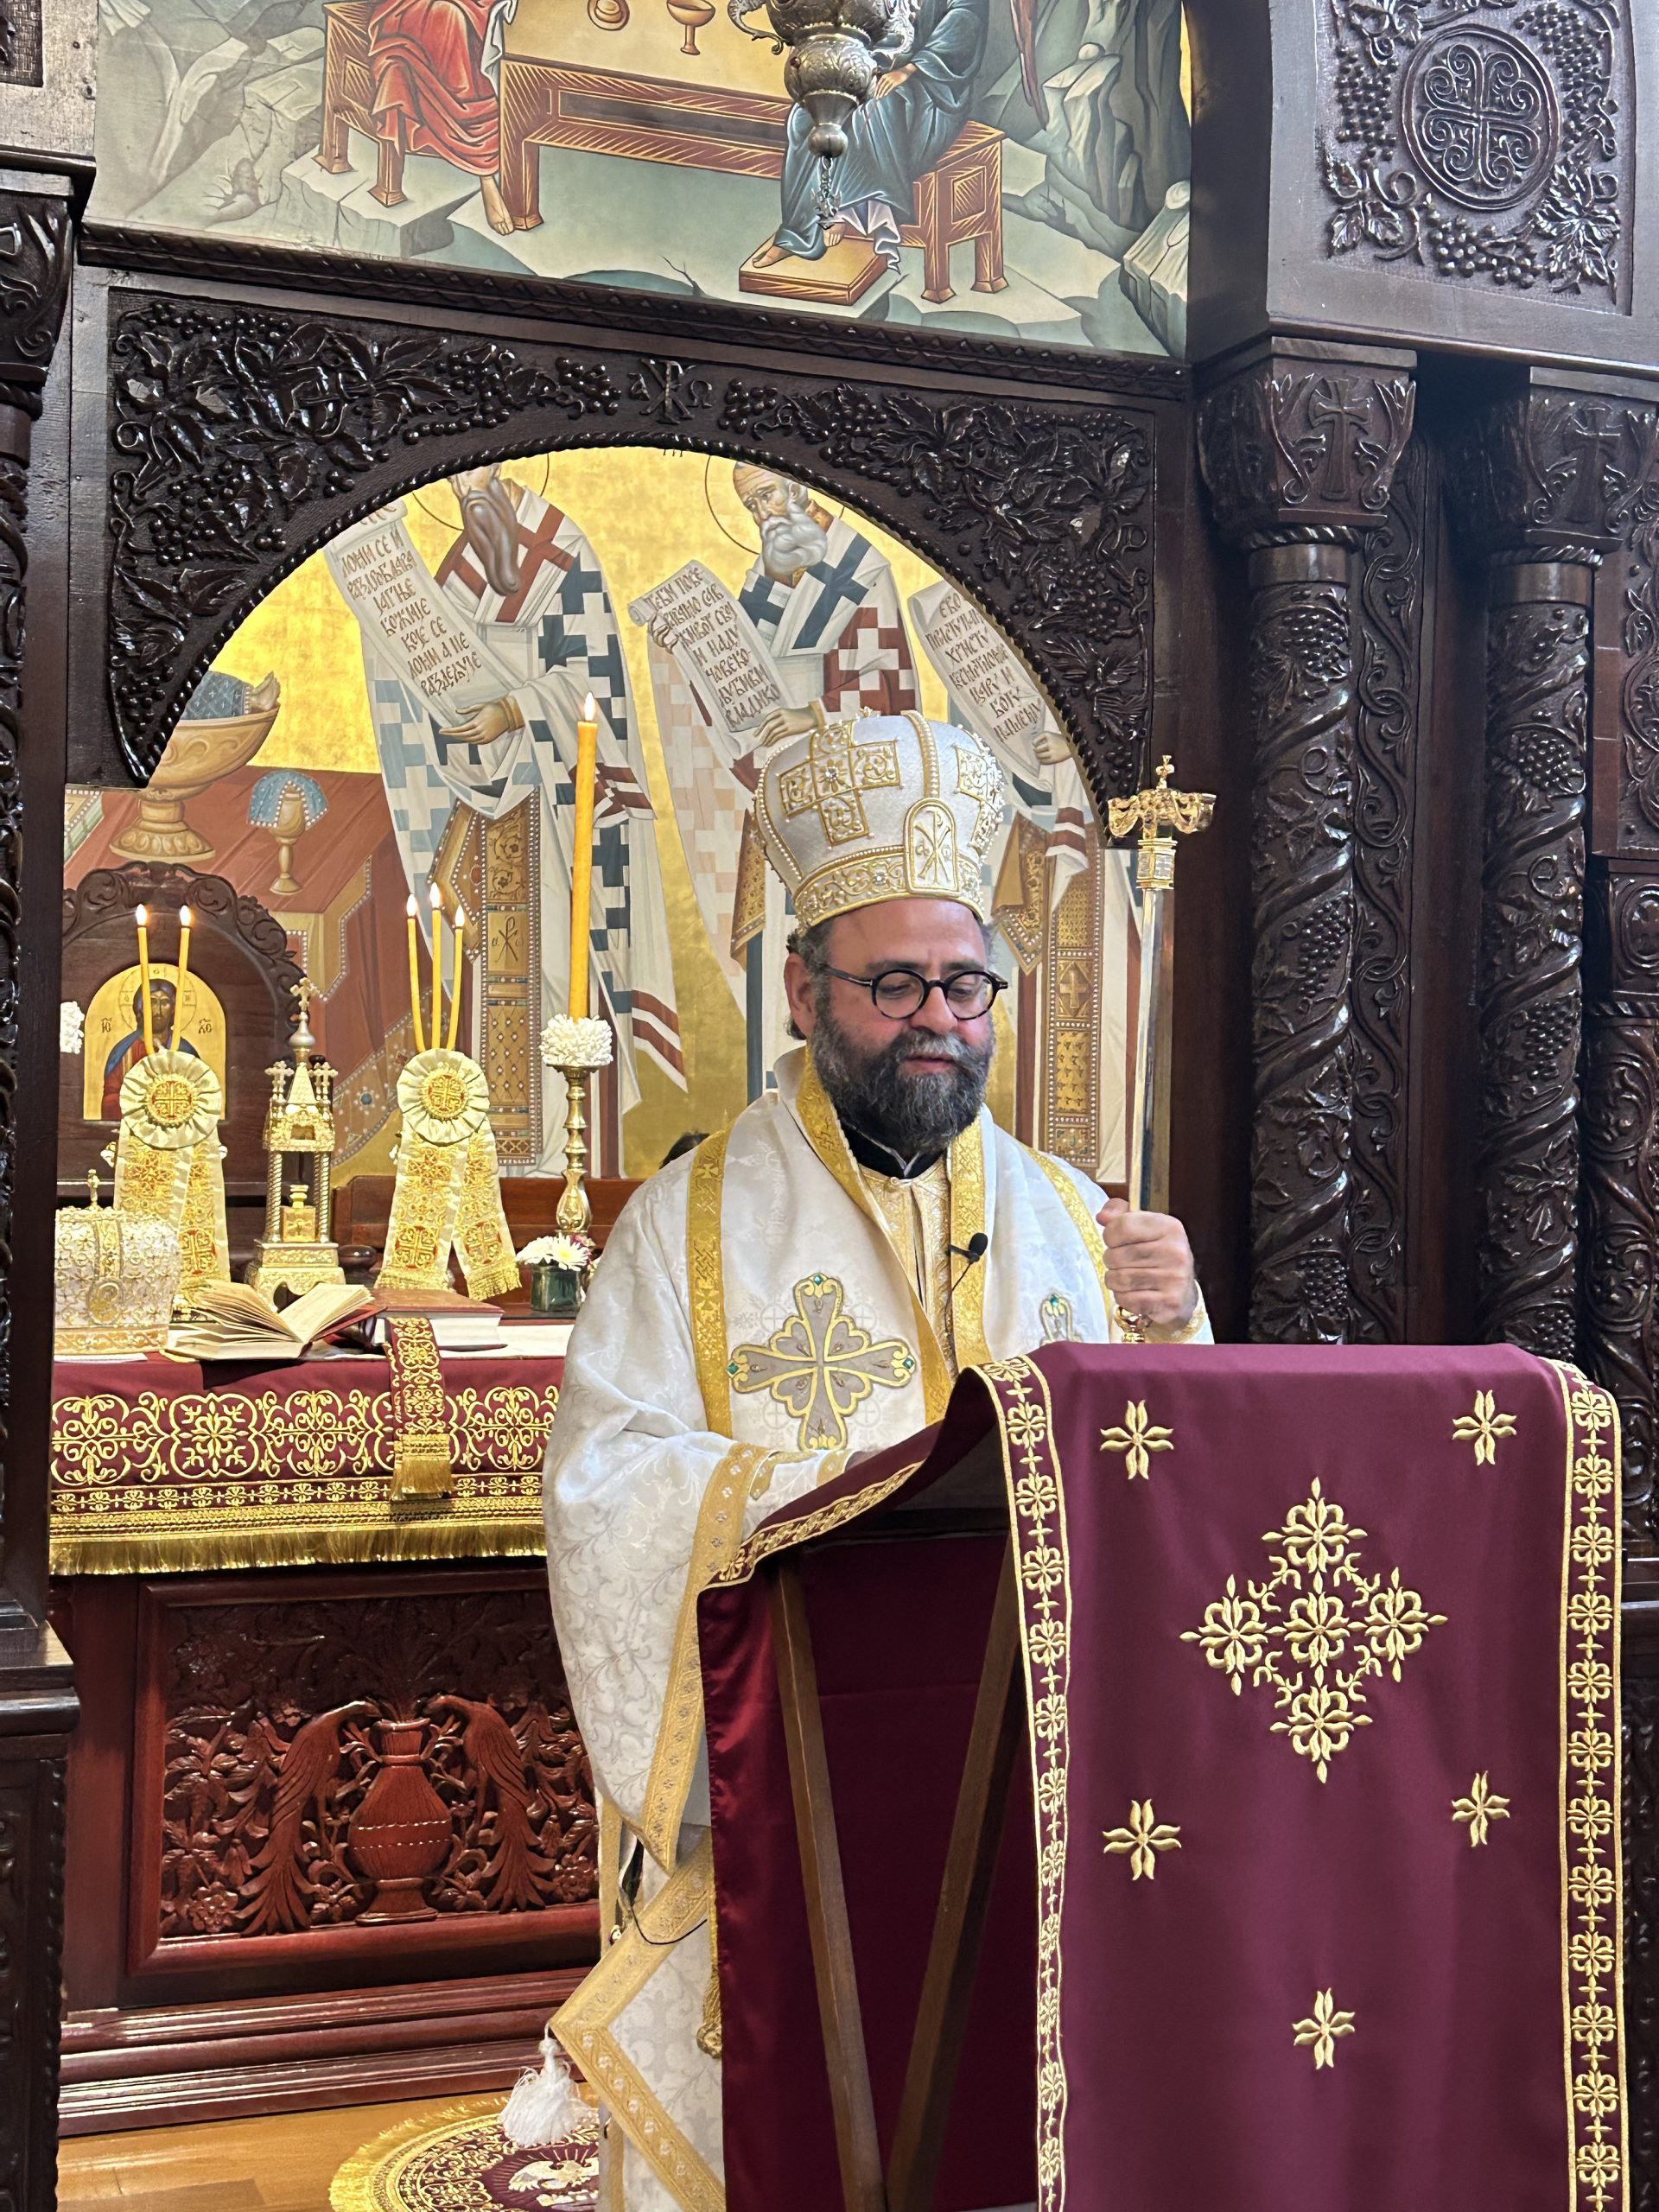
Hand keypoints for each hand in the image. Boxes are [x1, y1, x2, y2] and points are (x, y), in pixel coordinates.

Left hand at [437, 695, 521, 745]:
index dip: (450, 731)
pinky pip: (475, 742)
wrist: (508, 715)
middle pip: (462, 736)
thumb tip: (457, 711)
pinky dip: (468, 740)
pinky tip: (463, 738)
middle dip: (452, 735)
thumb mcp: (480, 706)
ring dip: (459, 738)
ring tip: (452, 735)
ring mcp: (485, 737)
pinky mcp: (488, 740)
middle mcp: (480, 731)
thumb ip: (468, 710)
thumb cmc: (494, 708)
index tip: (442, 730)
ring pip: (468, 740)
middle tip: (443, 733)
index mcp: (477, 723)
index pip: (460, 729)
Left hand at [754, 705, 816, 747]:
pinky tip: (770, 744)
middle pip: (769, 726)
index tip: (755, 733)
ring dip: (767, 739)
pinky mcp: (790, 729)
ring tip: (764, 744)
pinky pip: (779, 736)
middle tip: (758, 741)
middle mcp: (782, 716)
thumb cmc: (798, 716)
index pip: (767, 719)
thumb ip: (778, 719)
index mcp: (780, 711)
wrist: (811, 716)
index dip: (760, 727)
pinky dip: (773, 740)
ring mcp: (786, 723)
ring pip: (773, 732)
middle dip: (762, 734)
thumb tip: (767, 729)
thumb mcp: (787, 714)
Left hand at [870, 62, 914, 96]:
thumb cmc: (896, 74)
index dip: (876, 89)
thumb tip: (881, 87)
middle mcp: (887, 77)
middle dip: (878, 92)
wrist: (904, 71)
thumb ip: (885, 81)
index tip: (874, 94)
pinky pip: (890, 87)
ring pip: (884, 87)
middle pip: (881, 86)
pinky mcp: (895, 82)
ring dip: (881, 93)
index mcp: (884, 76)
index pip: (878, 84)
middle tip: (876, 97)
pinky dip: (887, 91)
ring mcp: (891, 80)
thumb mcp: (889, 76)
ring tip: (880, 97)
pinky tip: (885, 94)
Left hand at [1032, 727, 1070, 765]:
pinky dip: (1041, 761)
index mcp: (1048, 735)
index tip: (1035, 744)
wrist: (1074, 745)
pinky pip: (1044, 762)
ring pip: (1039, 756)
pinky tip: (1042, 760)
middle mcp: (1050, 743)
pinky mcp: (1055, 759)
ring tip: (1039, 755)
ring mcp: (1052, 752)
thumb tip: (1031, 745)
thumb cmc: (1061, 740)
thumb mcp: (1052, 735)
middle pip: (1037, 749)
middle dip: (1035, 751)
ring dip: (1037, 756)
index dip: (1034, 744)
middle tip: (1037, 751)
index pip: (1035, 741)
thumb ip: (1042, 738)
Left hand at [1097, 1197, 1197, 1328]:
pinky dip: (1123, 1297)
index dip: (1110, 1235)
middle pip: (1116, 1255)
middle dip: (1111, 1260)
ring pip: (1118, 1279)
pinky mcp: (1168, 1302)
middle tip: (1122, 1263)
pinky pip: (1126, 1299)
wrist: (1183, 1292)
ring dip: (1114, 1280)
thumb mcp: (1144, 1226)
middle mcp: (1175, 1251)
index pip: (1123, 1225)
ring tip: (1126, 1277)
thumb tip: (1102, 1217)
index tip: (1116, 1241)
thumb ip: (1120, 1213)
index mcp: (1169, 1227)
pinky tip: (1134, 1292)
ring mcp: (1173, 1278)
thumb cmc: (1157, 1254)